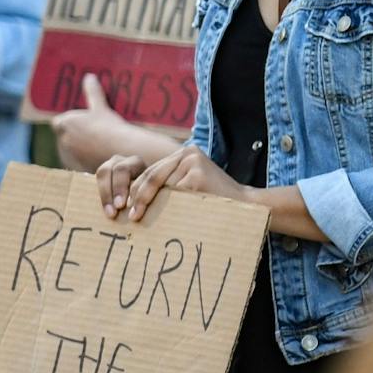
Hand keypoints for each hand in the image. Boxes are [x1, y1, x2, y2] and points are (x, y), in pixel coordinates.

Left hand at [53, 75, 132, 172]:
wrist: (119, 148)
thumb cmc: (108, 125)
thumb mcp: (100, 107)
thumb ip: (92, 92)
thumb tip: (89, 77)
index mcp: (65, 122)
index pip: (58, 122)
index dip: (68, 123)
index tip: (81, 124)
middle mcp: (62, 139)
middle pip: (63, 136)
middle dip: (73, 135)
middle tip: (91, 134)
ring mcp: (68, 155)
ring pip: (69, 150)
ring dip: (76, 148)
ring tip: (95, 145)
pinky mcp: (76, 167)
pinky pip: (76, 162)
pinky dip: (82, 159)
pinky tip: (96, 156)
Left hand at [99, 145, 247, 221]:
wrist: (245, 206)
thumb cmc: (213, 201)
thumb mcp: (189, 187)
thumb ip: (170, 186)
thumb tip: (135, 201)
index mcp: (184, 154)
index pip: (152, 171)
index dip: (136, 190)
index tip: (127, 208)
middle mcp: (187, 153)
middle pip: (153, 176)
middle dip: (139, 197)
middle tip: (131, 217)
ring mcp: (193, 162)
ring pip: (162, 186)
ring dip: (150, 204)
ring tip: (139, 219)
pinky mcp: (198, 175)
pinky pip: (175, 194)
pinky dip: (168, 207)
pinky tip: (164, 218)